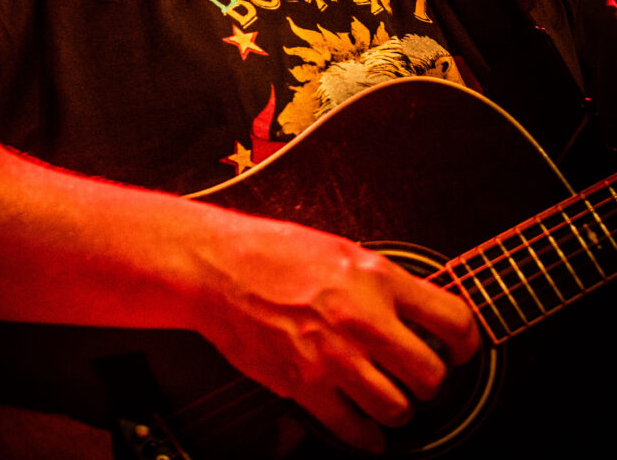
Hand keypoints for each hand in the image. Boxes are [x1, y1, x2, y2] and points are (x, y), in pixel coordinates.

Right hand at [194, 215, 479, 453]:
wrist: (218, 266)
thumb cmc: (272, 251)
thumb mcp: (341, 249)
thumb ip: (381, 281)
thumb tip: (415, 308)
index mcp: (376, 276)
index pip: (452, 318)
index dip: (466, 341)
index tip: (460, 348)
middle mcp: (362, 317)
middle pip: (431, 374)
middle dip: (431, 382)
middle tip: (421, 377)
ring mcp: (334, 355)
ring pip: (398, 408)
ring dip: (399, 409)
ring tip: (392, 399)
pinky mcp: (305, 384)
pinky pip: (353, 428)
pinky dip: (366, 437)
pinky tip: (367, 430)